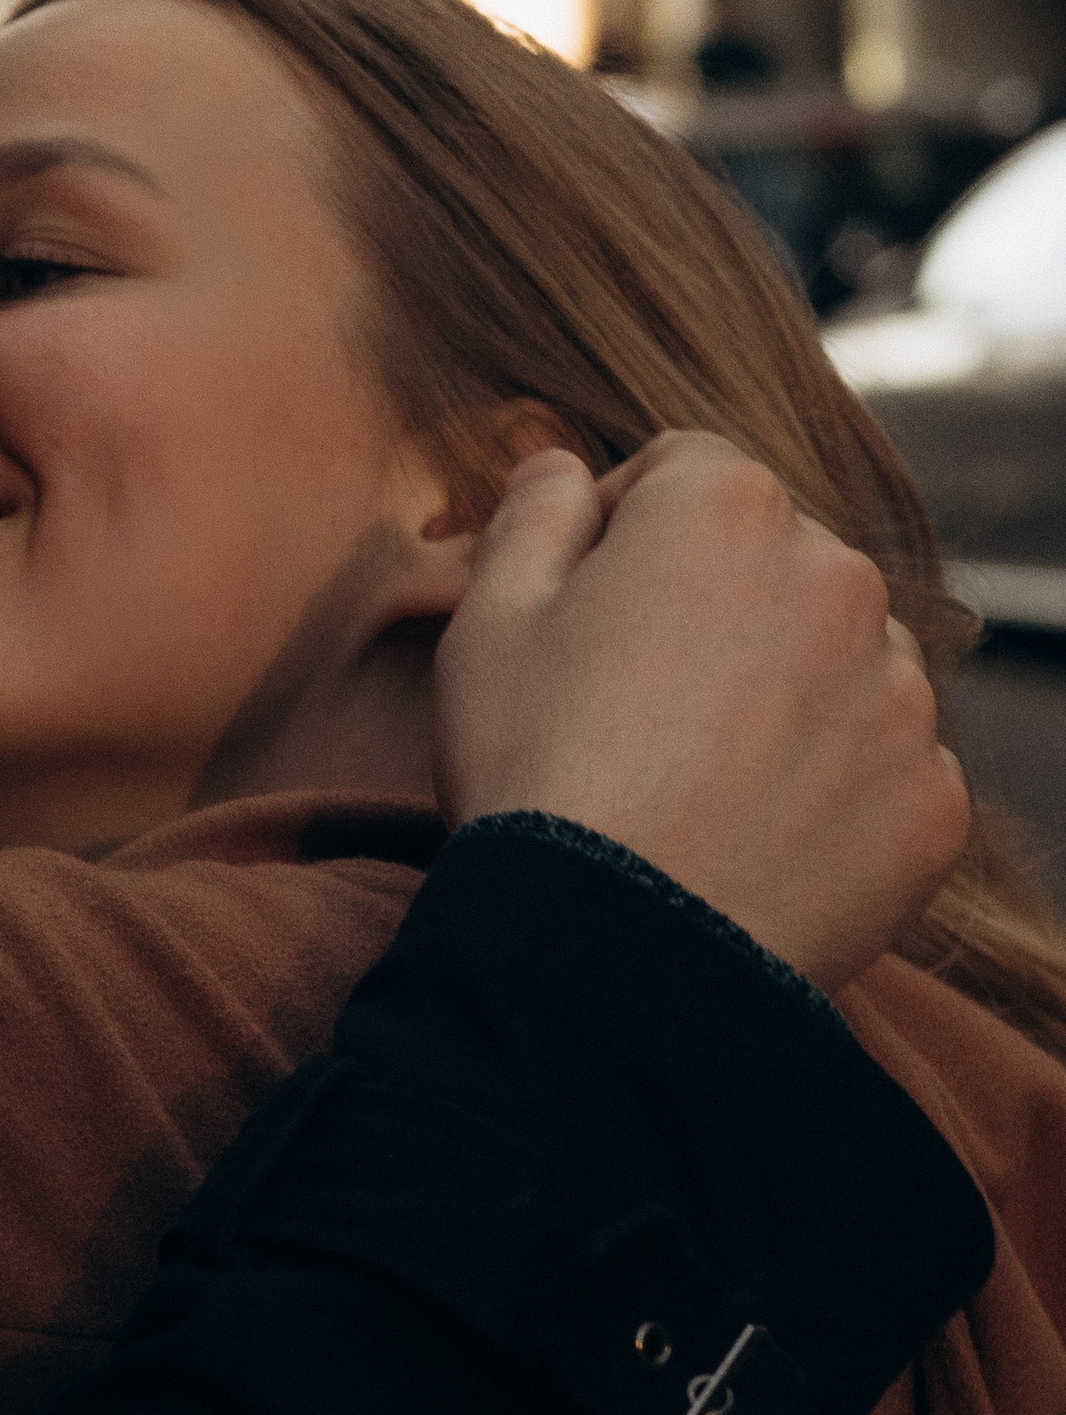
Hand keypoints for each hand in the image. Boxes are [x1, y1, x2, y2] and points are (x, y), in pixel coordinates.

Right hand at [436, 435, 968, 991]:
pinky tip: (744, 835)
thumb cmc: (531, 768)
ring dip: (779, 692)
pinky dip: (825, 788)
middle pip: (772, 562)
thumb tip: (559, 464)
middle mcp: (838, 577)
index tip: (578, 607)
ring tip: (689, 778)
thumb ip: (530, 516)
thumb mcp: (485, 621)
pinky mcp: (929, 797)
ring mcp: (898, 692)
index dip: (618, 529)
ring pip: (836, 660)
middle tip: (627, 704)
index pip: (682, 471)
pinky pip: (878, 766)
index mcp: (725, 511)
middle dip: (709, 608)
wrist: (609, 950)